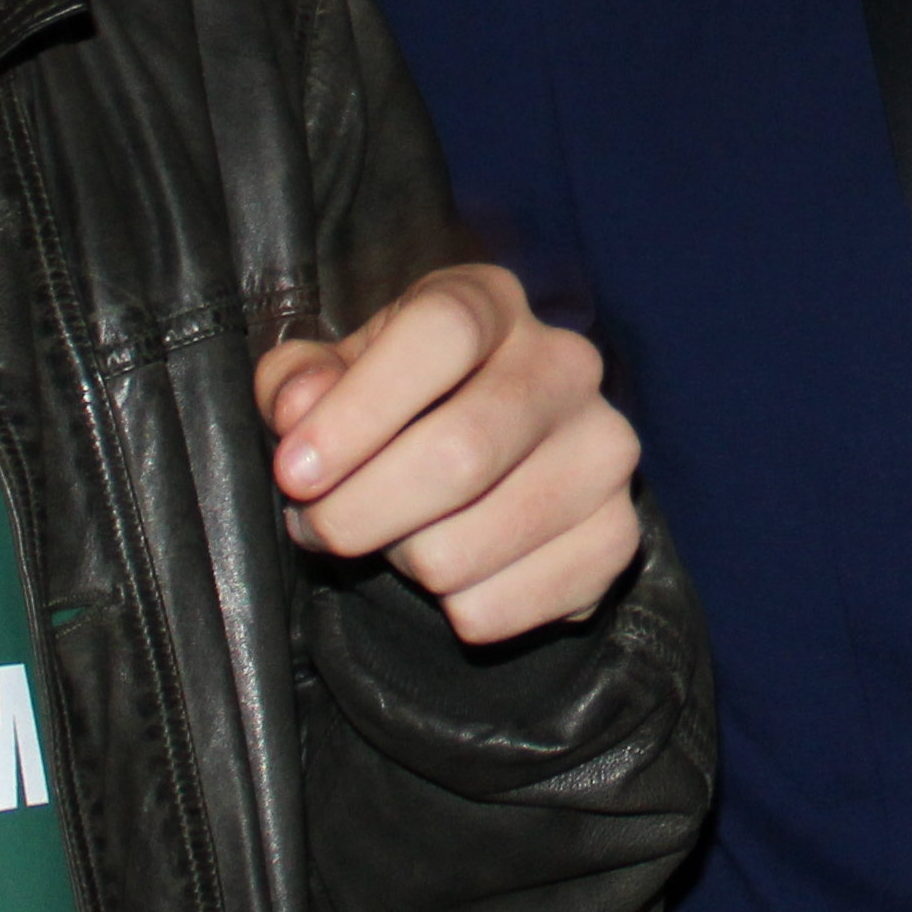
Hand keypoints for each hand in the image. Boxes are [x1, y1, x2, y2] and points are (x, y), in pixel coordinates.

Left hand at [253, 264, 645, 645]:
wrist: (480, 469)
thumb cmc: (392, 408)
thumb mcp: (330, 374)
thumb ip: (297, 380)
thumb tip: (298, 407)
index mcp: (492, 302)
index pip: (443, 332)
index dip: (360, 407)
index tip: (295, 470)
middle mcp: (566, 365)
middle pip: (462, 452)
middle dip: (357, 512)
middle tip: (314, 525)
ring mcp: (604, 452)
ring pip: (465, 547)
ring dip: (398, 561)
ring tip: (387, 538)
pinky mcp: (616, 536)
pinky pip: (499, 607)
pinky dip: (447, 609)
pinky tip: (449, 572)